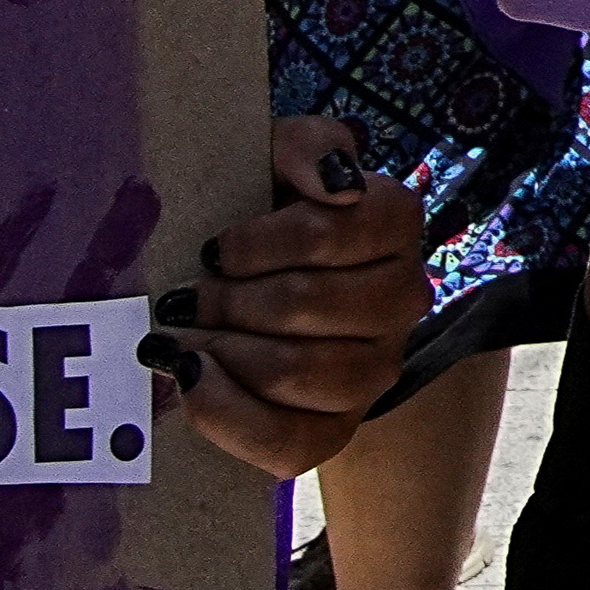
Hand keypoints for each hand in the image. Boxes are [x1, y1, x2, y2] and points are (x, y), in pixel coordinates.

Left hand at [150, 118, 432, 477]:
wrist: (247, 293)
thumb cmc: (256, 217)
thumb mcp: (272, 158)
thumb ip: (306, 146)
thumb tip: (336, 186)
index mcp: (394, 221)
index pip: (335, 232)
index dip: (262, 243)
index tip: (215, 249)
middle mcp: (402, 298)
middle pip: (312, 304)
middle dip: (230, 301)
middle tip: (189, 297)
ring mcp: (376, 369)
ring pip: (306, 372)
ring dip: (226, 351)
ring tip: (186, 338)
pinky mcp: (336, 431)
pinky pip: (294, 443)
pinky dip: (228, 414)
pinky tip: (191, 380)